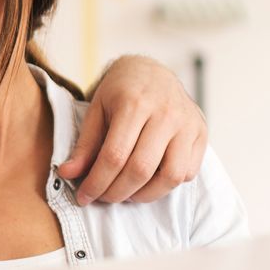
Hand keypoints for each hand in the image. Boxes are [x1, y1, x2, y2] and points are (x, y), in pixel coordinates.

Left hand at [58, 55, 205, 204]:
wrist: (152, 71)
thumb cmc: (120, 91)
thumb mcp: (96, 109)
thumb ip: (84, 144)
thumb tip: (67, 174)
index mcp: (134, 103)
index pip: (114, 156)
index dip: (97, 183)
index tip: (84, 196)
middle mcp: (166, 113)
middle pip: (141, 169)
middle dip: (117, 193)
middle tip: (103, 198)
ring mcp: (188, 123)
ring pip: (170, 176)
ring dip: (145, 195)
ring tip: (126, 194)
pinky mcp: (201, 132)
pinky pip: (187, 172)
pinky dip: (167, 185)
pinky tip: (149, 180)